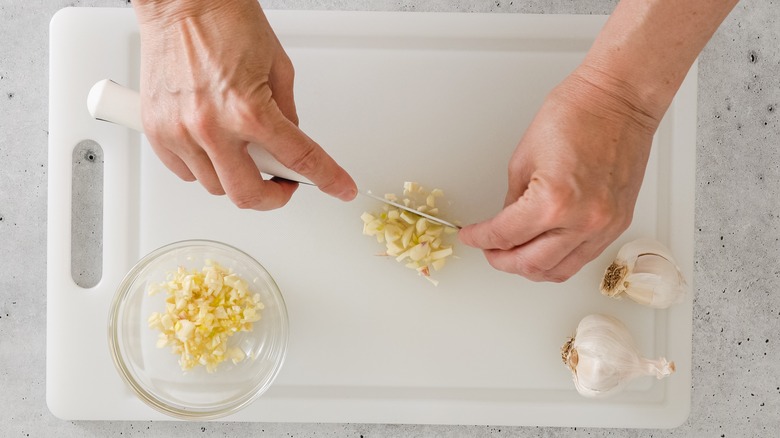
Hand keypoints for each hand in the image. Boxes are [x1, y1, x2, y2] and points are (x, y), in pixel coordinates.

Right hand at [133, 0, 356, 209]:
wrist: (181, 1)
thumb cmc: (226, 22)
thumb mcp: (278, 67)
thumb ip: (287, 113)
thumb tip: (289, 144)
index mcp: (248, 110)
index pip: (298, 158)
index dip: (327, 179)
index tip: (339, 188)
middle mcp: (211, 126)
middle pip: (247, 195)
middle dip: (271, 196)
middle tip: (280, 183)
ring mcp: (180, 132)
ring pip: (214, 187)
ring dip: (235, 178)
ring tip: (242, 151)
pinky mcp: (156, 130)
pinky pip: (184, 172)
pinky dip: (203, 168)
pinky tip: (213, 147)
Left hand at [459, 67, 659, 281]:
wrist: (619, 100)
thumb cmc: (576, 115)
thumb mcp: (524, 158)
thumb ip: (513, 201)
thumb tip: (505, 225)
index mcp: (553, 201)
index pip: (506, 236)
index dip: (481, 240)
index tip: (472, 237)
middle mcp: (582, 221)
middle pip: (531, 264)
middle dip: (502, 260)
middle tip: (489, 250)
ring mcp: (604, 226)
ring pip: (559, 270)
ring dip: (531, 267)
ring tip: (514, 253)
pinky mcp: (618, 225)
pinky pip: (582, 258)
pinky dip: (558, 259)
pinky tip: (544, 248)